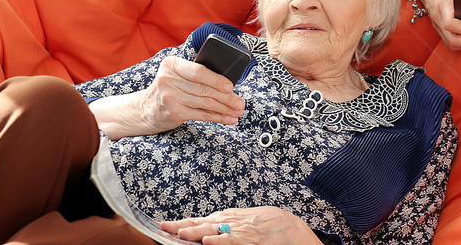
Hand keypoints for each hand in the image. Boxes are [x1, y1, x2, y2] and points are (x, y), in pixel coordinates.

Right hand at [137, 56, 245, 131]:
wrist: (146, 108)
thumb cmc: (170, 88)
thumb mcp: (178, 75)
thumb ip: (196, 74)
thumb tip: (229, 83)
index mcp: (172, 64)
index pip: (198, 71)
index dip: (217, 79)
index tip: (231, 86)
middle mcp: (168, 79)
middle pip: (204, 89)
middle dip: (227, 97)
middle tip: (241, 103)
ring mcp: (169, 97)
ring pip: (205, 103)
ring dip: (225, 109)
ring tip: (238, 111)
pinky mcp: (173, 112)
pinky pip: (201, 115)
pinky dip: (218, 118)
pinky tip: (229, 119)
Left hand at [160, 206, 321, 243]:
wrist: (297, 230)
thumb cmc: (275, 226)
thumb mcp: (249, 220)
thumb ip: (231, 223)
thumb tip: (211, 229)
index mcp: (231, 218)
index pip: (202, 219)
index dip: (184, 222)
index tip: (165, 225)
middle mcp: (234, 222)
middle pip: (204, 222)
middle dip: (182, 226)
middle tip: (163, 227)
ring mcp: (242, 231)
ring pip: (215, 229)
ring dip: (196, 231)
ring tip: (179, 233)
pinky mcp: (252, 240)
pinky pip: (234, 241)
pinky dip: (221, 240)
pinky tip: (208, 241)